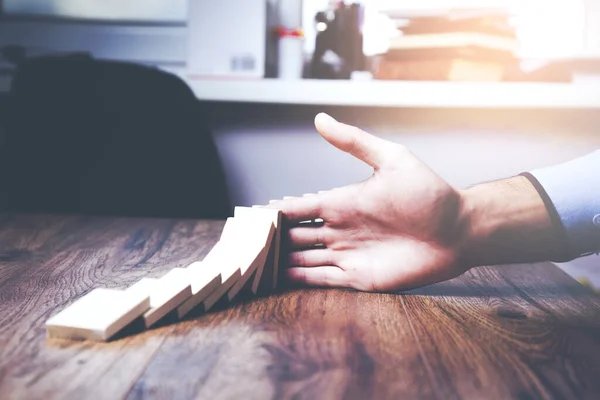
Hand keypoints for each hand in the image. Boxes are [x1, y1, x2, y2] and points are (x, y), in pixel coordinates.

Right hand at [269, 113, 469, 291]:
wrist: (459, 230)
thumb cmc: (430, 194)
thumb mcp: (392, 160)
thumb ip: (354, 143)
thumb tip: (320, 119)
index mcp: (342, 202)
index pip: (299, 208)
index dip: (275, 212)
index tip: (250, 216)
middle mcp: (340, 229)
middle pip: (295, 235)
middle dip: (270, 239)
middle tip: (243, 243)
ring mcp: (348, 254)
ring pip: (303, 258)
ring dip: (280, 261)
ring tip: (254, 264)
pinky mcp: (359, 277)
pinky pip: (322, 279)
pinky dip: (301, 279)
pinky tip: (280, 278)